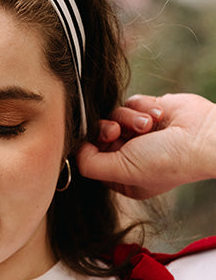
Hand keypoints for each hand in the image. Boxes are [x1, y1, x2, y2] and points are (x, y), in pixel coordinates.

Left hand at [76, 93, 215, 197]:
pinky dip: (143, 107)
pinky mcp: (150, 112)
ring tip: (147, 126)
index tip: (98, 141)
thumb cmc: (167, 161)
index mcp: (124, 177)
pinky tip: (158, 116)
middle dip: (107, 129)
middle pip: (100, 134)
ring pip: (115, 115)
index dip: (90, 146)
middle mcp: (131, 156)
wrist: (202, 137)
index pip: (93, 158)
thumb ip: (91, 164)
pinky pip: (132, 102)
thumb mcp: (121, 171)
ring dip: (129, 117)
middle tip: (116, 130)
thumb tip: (76, 150)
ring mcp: (141, 134)